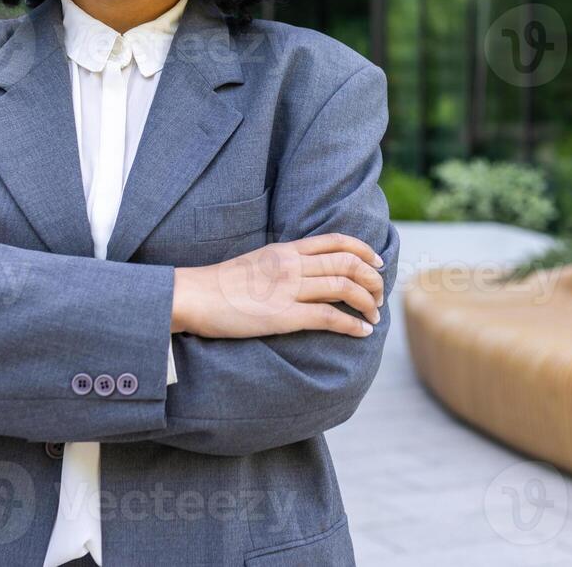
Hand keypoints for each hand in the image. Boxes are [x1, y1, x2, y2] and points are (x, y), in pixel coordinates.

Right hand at [171, 233, 384, 338]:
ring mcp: (287, 289)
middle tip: (380, 294)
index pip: (336, 241)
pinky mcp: (282, 316)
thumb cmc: (218, 284)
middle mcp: (291, 264)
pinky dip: (351, 324)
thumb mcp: (256, 262)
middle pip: (347, 263)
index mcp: (285, 249)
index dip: (364, 250)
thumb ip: (281, 264)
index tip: (378, 262)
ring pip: (343, 287)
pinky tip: (362, 331)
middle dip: (372, 279)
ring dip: (367, 301)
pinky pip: (328, 317)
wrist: (191, 295)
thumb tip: (304, 275)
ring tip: (374, 314)